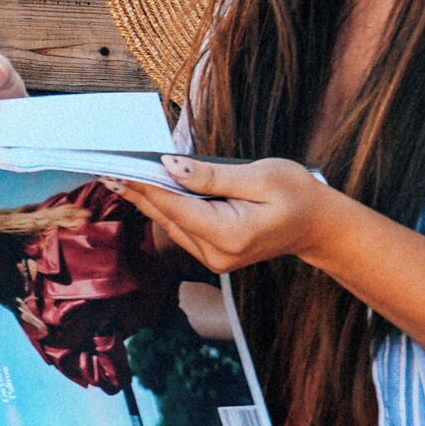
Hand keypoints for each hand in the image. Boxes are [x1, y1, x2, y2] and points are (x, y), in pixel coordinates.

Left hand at [117, 155, 343, 275]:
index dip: (143, 185)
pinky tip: (146, 188)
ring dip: (146, 199)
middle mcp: (215, 254)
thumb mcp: (259, 176)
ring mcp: (213, 258)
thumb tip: (170, 168)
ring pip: (169, 224)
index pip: (174, 206)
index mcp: (229, 235)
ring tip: (118, 174)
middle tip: (106, 166)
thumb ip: (212, 176)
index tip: (117, 167)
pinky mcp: (212, 254)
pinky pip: (180, 227)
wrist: (318, 225)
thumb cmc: (297, 195)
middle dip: (137, 190)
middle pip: (165, 217)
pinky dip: (164, 207)